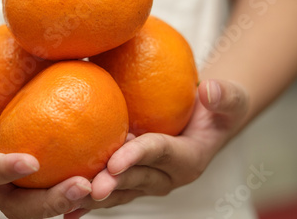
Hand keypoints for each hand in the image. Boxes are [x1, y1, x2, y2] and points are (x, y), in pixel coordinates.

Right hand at [0, 38, 91, 218]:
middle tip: (85, 186)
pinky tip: (103, 160)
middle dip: (50, 202)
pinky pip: (45, 184)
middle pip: (18, 205)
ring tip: (106, 180)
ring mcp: (2, 179)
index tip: (31, 161)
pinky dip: (70, 181)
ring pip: (36, 203)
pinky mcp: (16, 172)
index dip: (3, 169)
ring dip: (69, 198)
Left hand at [67, 79, 248, 217]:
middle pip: (135, 178)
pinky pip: (112, 190)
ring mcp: (149, 181)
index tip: (114, 162)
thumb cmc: (218, 109)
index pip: (159, 153)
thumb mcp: (230, 99)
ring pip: (120, 190)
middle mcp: (167, 176)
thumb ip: (224, 96)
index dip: (137, 157)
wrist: (208, 124)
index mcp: (188, 158)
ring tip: (68, 201)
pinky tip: (66, 210)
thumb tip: (208, 90)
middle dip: (112, 183)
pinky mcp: (134, 180)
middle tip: (89, 188)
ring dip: (95, 197)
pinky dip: (89, 201)